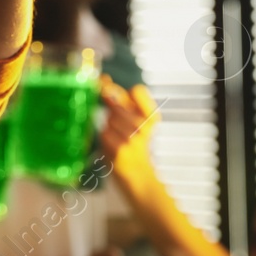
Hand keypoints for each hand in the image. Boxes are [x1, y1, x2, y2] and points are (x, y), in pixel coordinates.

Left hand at [99, 77, 160, 203]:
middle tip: (119, 128)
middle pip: (116, 103)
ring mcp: (133, 138)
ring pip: (108, 119)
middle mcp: (145, 126)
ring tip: (118, 139)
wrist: (138, 177)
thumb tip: (103, 78)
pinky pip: (103, 133)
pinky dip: (104, 138)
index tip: (108, 89)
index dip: (119, 90)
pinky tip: (113, 148)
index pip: (137, 91)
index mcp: (151, 117)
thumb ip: (120, 99)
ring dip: (108, 127)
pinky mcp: (120, 149)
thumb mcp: (133, 121)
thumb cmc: (132, 144)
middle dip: (110, 111)